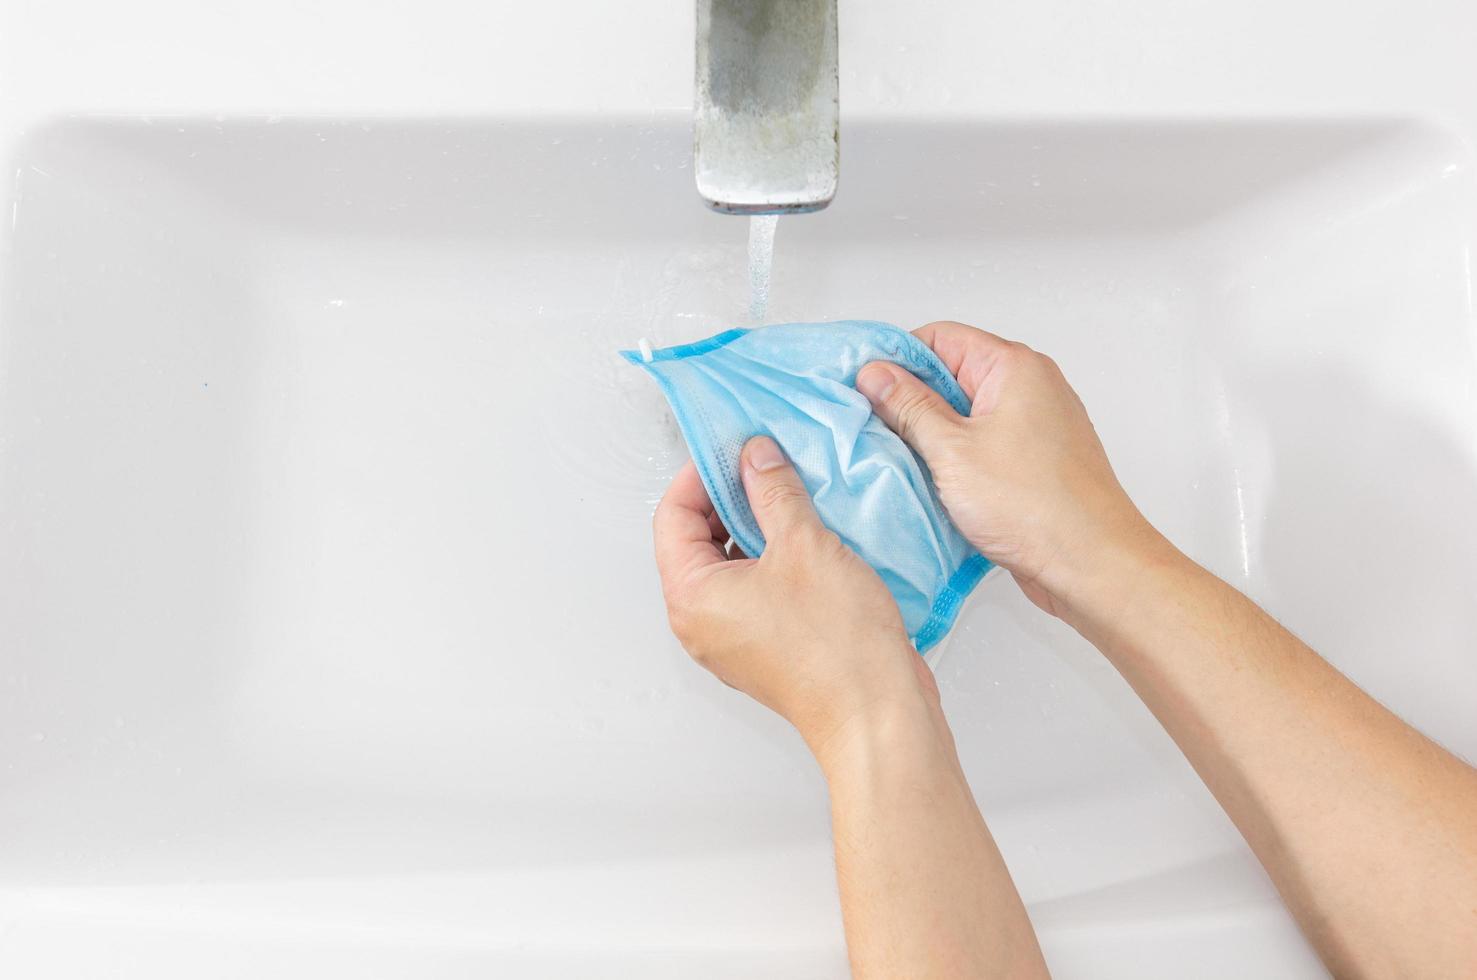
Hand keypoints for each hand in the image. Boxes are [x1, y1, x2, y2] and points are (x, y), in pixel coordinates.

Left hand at [652, 436, 936, 752]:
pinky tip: (812, 536)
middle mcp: (702, 622)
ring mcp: (733, 638)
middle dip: (730, 498)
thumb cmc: (836, 644)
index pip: (671, 516)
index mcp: (691, 596)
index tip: (734, 449)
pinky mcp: (767, 647)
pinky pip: (757, 589)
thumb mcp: (804, 545)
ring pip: (731, 564)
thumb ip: (773, 491)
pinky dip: (776, 558)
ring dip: (758, 526)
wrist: (877, 714)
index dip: (700, 474)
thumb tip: (755, 456)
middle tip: (767, 467)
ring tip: (795, 497)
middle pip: (696, 540)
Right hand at [855, 321, 1161, 616]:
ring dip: (931, 434)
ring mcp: (1036, 424)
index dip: (897, 359)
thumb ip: (909, 407)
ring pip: (965, 414)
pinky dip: (955, 457)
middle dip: (910, 399)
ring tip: (900, 459)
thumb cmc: (1035, 506)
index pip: (940, 338)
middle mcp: (1031, 387)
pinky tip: (933, 483)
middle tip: (873, 427)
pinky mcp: (1035, 460)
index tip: (863, 387)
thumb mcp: (952, 451)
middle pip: (952, 374)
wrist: (1092, 564)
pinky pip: (983, 443)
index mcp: (1014, 367)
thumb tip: (875, 375)